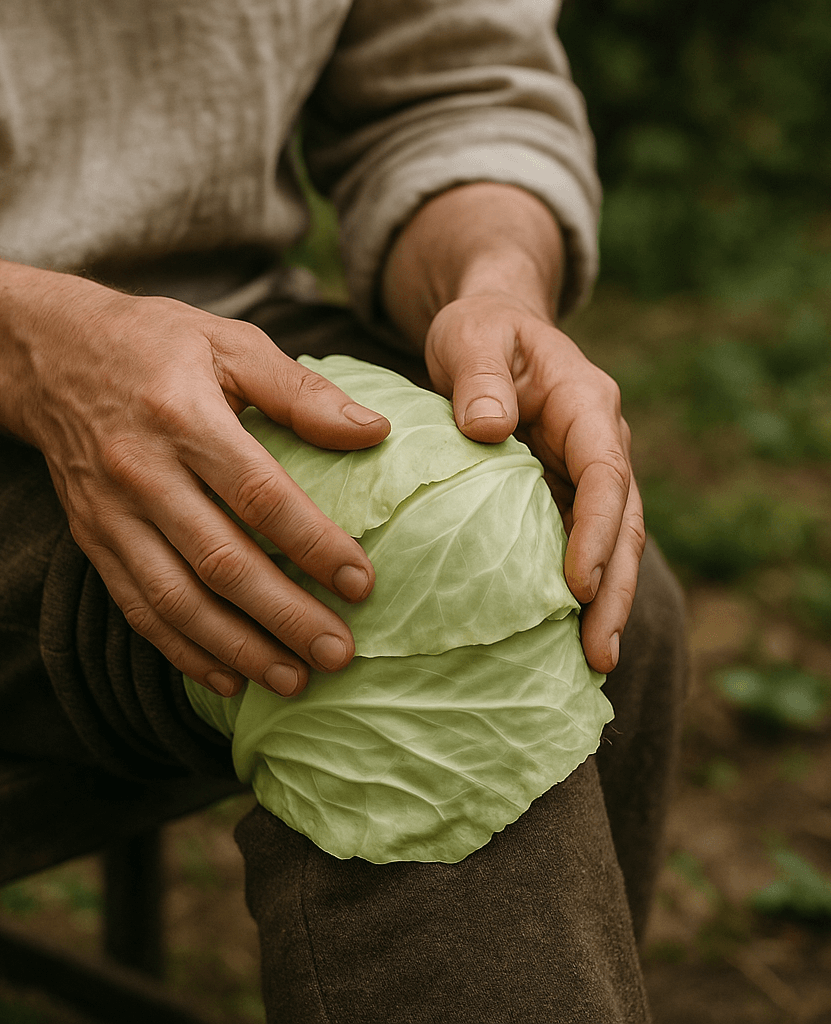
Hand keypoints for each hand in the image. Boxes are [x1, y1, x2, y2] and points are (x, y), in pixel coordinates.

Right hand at [18, 285, 390, 697]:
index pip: (259, 494)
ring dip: (237, 647)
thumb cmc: (154, 344)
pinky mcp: (91, 539)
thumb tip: (373, 430)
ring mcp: (110, 513)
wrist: (47, 355)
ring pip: (177, 599)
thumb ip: (300, 390)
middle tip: (338, 653)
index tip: (361, 583)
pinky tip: (228, 677)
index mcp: (183, 415)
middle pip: (220, 561)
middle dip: (283, 616)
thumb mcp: (229, 343)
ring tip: (293, 679)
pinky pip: (137, 607)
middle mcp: (141, 472)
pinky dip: (183, 650)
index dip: (313, 544)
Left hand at [423, 292, 643, 673]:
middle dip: (614, 589)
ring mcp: (586, 470)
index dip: (595, 531)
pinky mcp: (564, 491)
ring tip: (595, 661)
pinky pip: (579, 543)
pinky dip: (580, 589)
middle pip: (621, 522)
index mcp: (585, 403)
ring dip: (607, 601)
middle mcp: (599, 442)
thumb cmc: (479, 329)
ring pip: (611, 542)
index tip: (579, 585)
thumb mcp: (470, 336)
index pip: (604, 473)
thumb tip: (488, 430)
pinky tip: (565, 634)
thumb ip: (479, 378)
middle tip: (600, 654)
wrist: (492, 328)